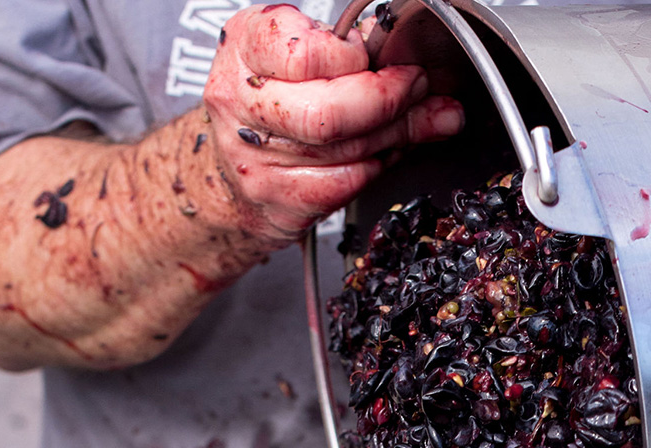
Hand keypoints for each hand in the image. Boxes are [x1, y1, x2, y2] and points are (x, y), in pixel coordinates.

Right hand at [204, 3, 462, 243]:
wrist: (228, 169)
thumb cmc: (271, 101)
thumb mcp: (300, 58)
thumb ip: (356, 58)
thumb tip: (422, 76)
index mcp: (244, 46)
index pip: (309, 54)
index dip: (357, 59)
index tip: (382, 60)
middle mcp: (241, 101)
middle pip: (329, 113)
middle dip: (388, 103)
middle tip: (416, 90)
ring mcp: (255, 157)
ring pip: (345, 151)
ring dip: (392, 137)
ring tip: (409, 124)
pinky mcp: (277, 198)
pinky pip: (344, 185)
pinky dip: (374, 169)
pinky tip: (381, 155)